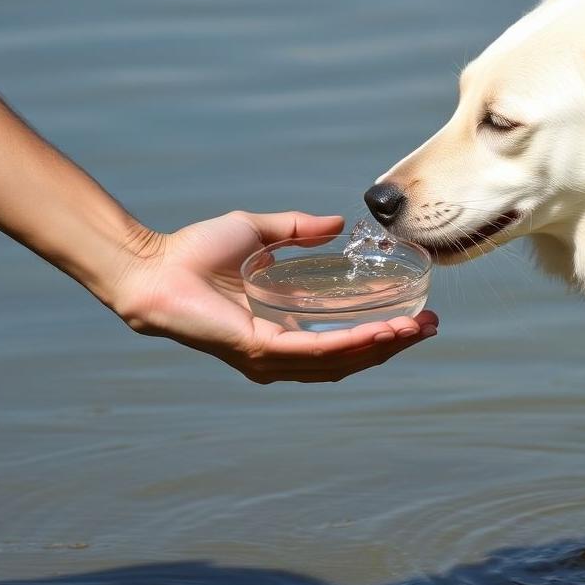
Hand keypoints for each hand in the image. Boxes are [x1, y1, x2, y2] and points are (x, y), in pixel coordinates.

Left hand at [113, 211, 437, 382]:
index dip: (383, 331)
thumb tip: (338, 223)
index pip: (344, 341)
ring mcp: (271, 357)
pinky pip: (316, 352)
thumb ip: (299, 231)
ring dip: (383, 346)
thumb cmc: (196, 252)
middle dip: (394, 344)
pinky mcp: (260, 350)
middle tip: (429, 325)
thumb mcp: (261, 232)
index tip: (417, 314)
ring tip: (416, 328)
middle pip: (351, 358)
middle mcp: (281, 353)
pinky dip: (353, 344)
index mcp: (284, 329)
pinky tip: (383, 331)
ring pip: (341, 361)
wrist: (156, 264)